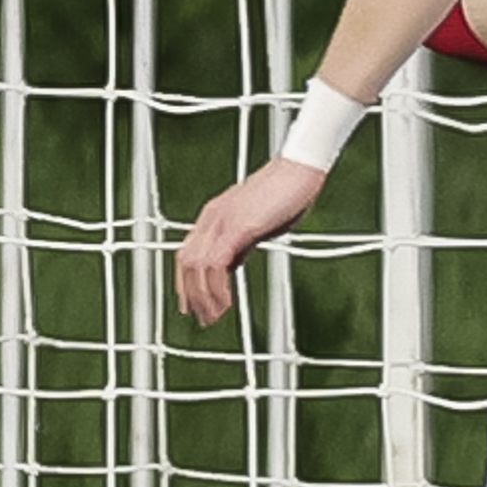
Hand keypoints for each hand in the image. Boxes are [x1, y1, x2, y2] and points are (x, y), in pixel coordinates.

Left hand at [175, 157, 331, 326]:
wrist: (300, 169)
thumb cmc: (288, 190)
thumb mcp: (259, 222)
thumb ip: (242, 242)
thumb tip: (233, 262)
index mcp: (213, 215)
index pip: (188, 253)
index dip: (187, 282)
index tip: (193, 303)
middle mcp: (211, 218)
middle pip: (186, 263)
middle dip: (192, 295)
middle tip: (203, 317)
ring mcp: (222, 222)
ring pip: (197, 267)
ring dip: (204, 297)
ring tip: (215, 315)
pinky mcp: (237, 227)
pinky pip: (217, 264)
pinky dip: (219, 288)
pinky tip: (227, 302)